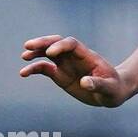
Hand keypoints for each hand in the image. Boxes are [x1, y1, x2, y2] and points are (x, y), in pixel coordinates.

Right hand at [19, 35, 133, 107]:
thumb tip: (84, 83)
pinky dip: (33, 69)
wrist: (110, 93)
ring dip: (35, 53)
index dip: (61, 46)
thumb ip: (98, 84)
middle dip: (43, 43)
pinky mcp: (59, 75)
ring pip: (47, 53)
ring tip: (24, 56)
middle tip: (29, 46)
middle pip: (56, 43)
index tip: (51, 54)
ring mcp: (65, 64)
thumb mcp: (110, 88)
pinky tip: (23, 73)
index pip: (72, 44)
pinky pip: (44, 69)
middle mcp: (74, 57)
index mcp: (87, 56)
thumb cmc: (114, 88)